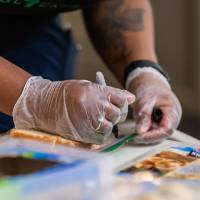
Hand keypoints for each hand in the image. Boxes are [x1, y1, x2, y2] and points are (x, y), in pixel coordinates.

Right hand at [13, 77, 134, 143]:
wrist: (46, 104)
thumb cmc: (67, 93)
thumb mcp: (88, 86)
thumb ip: (110, 93)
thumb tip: (131, 98)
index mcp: (98, 92)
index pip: (122, 100)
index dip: (122, 104)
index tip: (117, 105)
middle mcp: (97, 106)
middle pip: (118, 115)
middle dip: (115, 115)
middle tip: (105, 113)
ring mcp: (91, 121)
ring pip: (111, 127)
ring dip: (106, 125)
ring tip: (96, 120)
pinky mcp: (85, 134)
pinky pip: (102, 138)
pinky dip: (100, 135)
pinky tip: (92, 128)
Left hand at [128, 73, 181, 143]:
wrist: (148, 82)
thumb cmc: (149, 87)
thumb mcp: (145, 99)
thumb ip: (143, 115)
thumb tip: (141, 132)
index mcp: (173, 111)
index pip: (166, 129)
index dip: (153, 135)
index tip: (139, 136)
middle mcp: (171, 118)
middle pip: (162, 133)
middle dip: (148, 136)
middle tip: (134, 136)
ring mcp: (165, 120)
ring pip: (156, 133)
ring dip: (145, 133)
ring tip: (135, 129)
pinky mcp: (159, 121)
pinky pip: (152, 129)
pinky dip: (144, 129)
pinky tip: (138, 126)